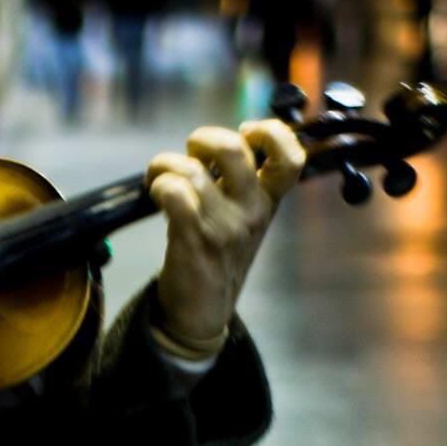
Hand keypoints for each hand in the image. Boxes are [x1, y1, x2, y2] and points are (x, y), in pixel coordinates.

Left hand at [146, 119, 305, 354]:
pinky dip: (159, 184)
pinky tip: (155, 193)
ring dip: (166, 164)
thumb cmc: (219, 257)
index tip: (246, 133)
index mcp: (268, 202)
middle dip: (203, 139)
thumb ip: (240, 182)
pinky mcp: (194, 239)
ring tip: (160, 176)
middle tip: (191, 155)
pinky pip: (175, 193)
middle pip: (234, 148)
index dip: (271, 132)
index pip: (292, 158)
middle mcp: (252, 211)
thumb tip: (216, 143)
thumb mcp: (244, 219)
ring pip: (193, 170)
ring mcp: (224, 226)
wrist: (203, 313)